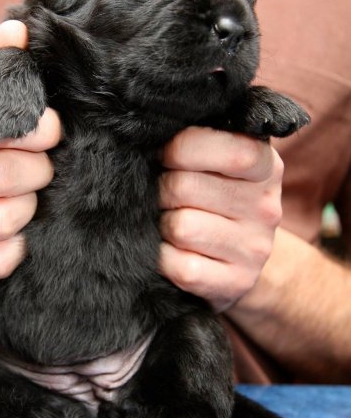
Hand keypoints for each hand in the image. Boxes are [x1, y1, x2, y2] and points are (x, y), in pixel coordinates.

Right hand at [0, 21, 61, 282]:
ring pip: (3, 219)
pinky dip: (16, 248)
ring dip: (29, 208)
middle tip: (44, 167)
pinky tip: (17, 232)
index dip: (32, 128)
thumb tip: (17, 30)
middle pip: (3, 175)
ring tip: (28, 198)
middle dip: (39, 171)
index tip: (51, 129)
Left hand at [158, 127, 283, 311]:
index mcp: (266, 167)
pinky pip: (180, 266)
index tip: (166, 156)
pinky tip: (173, 252)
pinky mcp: (235, 283)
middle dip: (162, 189)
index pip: (229, 150)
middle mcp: (266, 208)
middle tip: (166, 196)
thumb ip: (199, 141)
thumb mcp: (221, 163)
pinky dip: (164, 259)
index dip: (182, 148)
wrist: (240, 261)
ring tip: (171, 224)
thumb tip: (150, 135)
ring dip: (163, 226)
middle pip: (185, 187)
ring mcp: (254, 249)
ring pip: (180, 227)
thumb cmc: (217, 197)